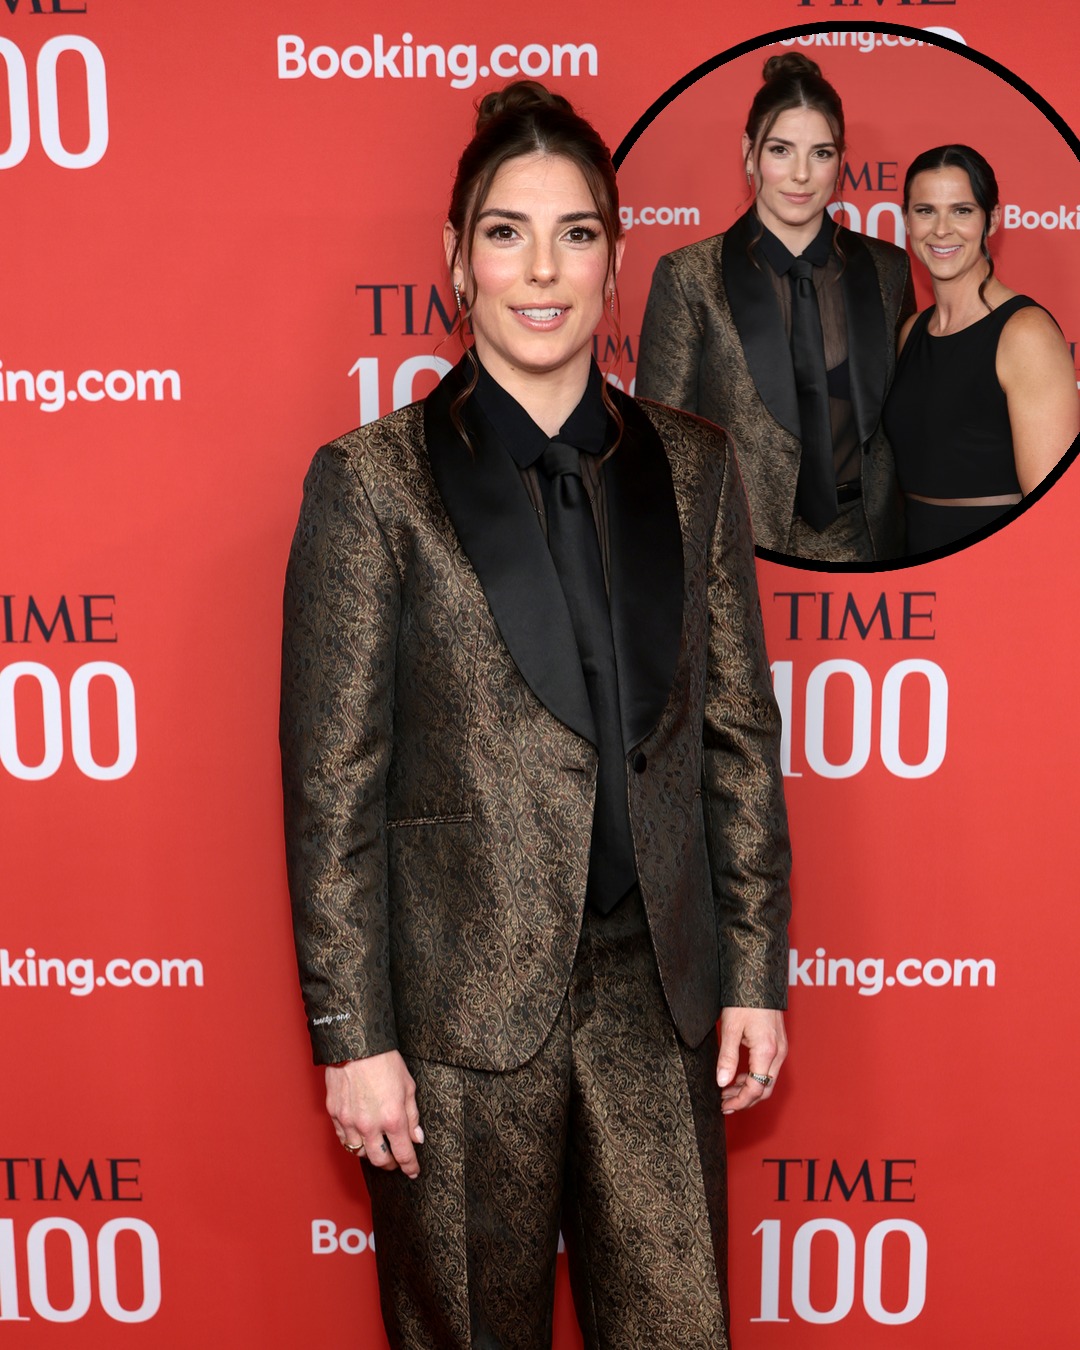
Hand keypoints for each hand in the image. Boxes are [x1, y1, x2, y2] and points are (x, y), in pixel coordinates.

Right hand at [326, 1050, 423, 1177]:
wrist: (356, 1044)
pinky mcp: (334, 1114)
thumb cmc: (384, 1061)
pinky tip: (360, 1135)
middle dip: (391, 1164)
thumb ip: (412, 1114)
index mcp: (393, 1118)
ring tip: (378, 1145)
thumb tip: (416, 1137)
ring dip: (371, 1153)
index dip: (410, 1166)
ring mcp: (349, 1122)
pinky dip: (353, 1141)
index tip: (413, 1171)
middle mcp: (370, 1125)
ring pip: (359, 1153)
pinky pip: (343, 1138)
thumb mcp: (408, 1085)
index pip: (403, 1154)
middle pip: (380, 1160)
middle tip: (396, 1159)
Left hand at [716, 1007, 786, 1113]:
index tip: (724, 1105)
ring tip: (726, 1091)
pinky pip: (768, 1069)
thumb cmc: (744, 999)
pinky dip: (754, 1077)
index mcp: (767, 1051)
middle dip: (744, 1099)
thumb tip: (722, 1082)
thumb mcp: (730, 1028)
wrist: (759, 979)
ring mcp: (780, 1048)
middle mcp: (778, 1052)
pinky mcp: (777, 1044)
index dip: (740, 1101)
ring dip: (748, 1089)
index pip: (756, 1088)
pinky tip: (737, 1076)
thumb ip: (727, 1057)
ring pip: (767, 1080)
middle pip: (765, 1088)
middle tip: (724, 1103)